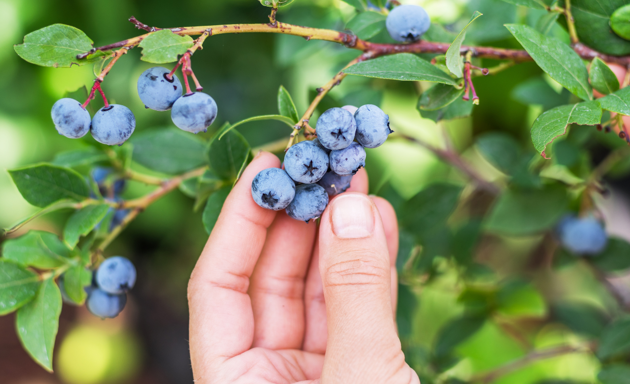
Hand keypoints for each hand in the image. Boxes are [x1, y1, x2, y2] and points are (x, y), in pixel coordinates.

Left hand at [187, 151, 417, 382]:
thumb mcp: (360, 374)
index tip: (267, 166)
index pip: (218, 286)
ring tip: (359, 185)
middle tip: (325, 166)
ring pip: (319, 292)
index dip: (240, 220)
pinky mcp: (357, 373)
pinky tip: (382, 224)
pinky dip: (372, 270)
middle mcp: (267, 375)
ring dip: (343, 237)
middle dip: (302, 219)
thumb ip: (354, 294)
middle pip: (271, 280)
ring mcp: (314, 375)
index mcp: (235, 382)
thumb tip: (349, 209)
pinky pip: (357, 310)